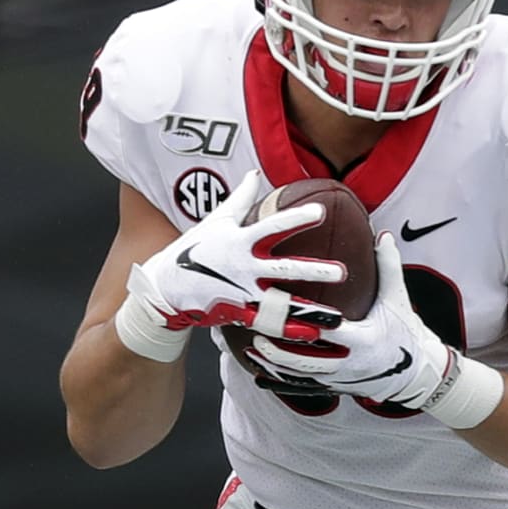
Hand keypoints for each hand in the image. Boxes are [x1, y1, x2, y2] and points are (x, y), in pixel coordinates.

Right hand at [114, 171, 344, 362]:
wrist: (165, 286)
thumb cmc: (193, 248)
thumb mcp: (216, 220)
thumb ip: (241, 197)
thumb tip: (255, 173)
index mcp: (240, 240)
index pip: (273, 227)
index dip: (296, 219)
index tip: (320, 213)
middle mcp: (243, 266)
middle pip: (284, 268)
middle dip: (314, 271)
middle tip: (342, 273)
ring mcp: (240, 292)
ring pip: (280, 303)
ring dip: (309, 311)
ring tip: (336, 317)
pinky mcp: (237, 313)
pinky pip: (267, 323)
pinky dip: (289, 330)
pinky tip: (313, 335)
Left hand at [249, 232, 504, 427]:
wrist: (419, 373)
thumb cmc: (406, 330)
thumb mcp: (399, 299)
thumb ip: (389, 267)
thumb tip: (382, 233)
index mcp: (366, 340)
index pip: (330, 330)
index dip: (305, 320)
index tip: (282, 306)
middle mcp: (353, 363)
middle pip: (309, 357)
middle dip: (281, 346)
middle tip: (256, 330)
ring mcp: (343, 379)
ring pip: (303, 374)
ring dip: (277, 363)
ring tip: (253, 348)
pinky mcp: (338, 388)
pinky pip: (305, 385)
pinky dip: (283, 377)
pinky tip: (262, 369)